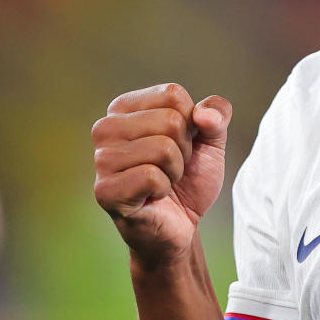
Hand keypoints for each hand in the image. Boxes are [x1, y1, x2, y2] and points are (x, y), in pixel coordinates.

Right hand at [92, 83, 231, 266]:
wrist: (182, 225)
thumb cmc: (190, 178)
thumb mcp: (212, 140)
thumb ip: (217, 114)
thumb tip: (204, 115)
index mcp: (125, 107)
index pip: (173, 95)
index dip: (191, 123)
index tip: (180, 144)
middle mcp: (106, 128)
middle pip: (170, 120)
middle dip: (185, 149)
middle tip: (172, 167)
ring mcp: (101, 160)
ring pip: (163, 148)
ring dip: (175, 170)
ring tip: (163, 181)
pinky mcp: (106, 191)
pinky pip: (152, 177)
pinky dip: (164, 188)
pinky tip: (154, 196)